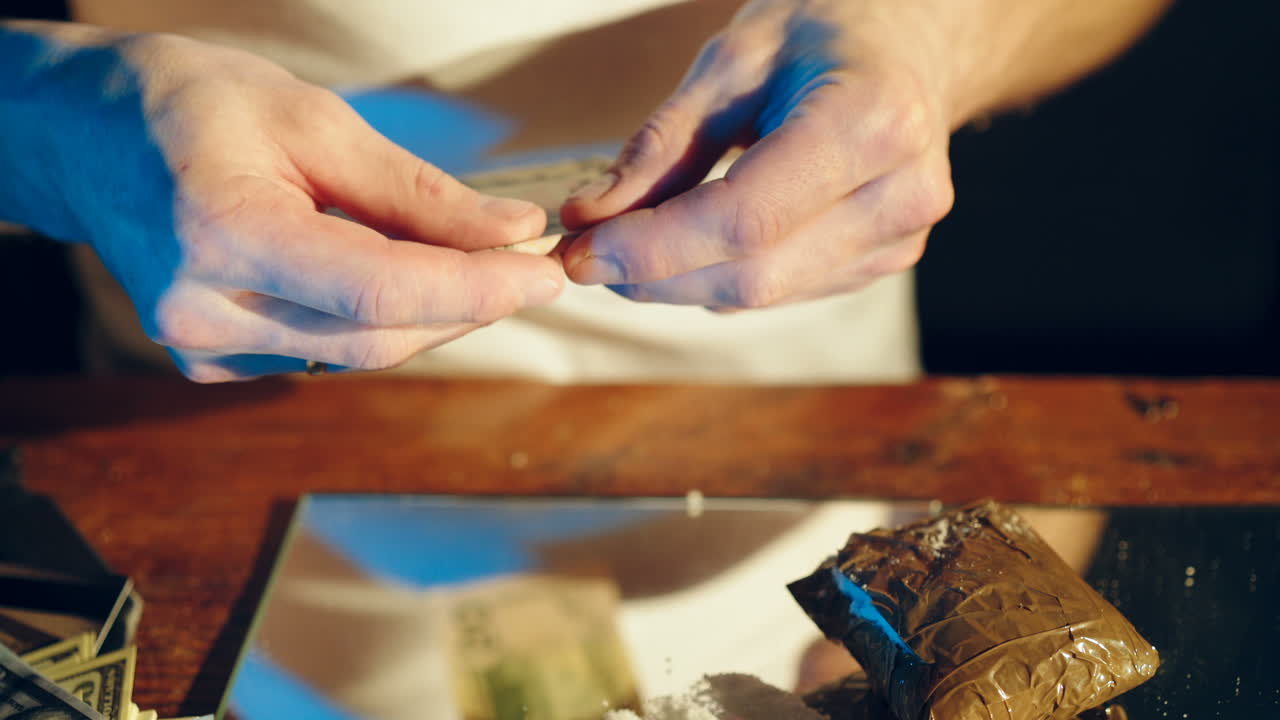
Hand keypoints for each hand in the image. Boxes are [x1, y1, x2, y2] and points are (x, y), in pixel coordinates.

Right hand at [7, 27, 561, 380]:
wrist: (88, 138)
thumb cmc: (197, 106)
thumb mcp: (316, 122)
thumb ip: (418, 192)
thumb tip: (512, 232)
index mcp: (225, 234)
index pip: (380, 293)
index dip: (476, 290)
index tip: (545, 273)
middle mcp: (206, 311)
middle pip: (379, 336)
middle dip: (468, 305)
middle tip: (529, 266)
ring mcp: (203, 348)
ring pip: (359, 353)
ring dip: (433, 316)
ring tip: (478, 267)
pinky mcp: (212, 362)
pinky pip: (327, 353)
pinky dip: (381, 322)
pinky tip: (405, 281)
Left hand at [558, 0, 954, 309]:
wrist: (911, 43)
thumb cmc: (822, 31)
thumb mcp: (732, 59)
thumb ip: (661, 143)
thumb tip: (587, 218)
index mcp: (872, 121)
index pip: (746, 219)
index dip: (653, 247)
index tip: (577, 252)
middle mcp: (902, 193)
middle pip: (752, 275)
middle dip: (653, 275)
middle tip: (580, 256)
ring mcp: (899, 239)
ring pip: (761, 294)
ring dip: (677, 282)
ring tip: (624, 244)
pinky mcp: (883, 262)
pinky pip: (779, 291)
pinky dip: (717, 277)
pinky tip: (688, 243)